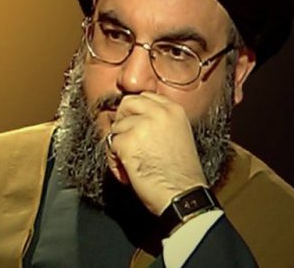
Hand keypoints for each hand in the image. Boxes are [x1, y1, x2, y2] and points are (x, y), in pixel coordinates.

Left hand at [106, 92, 207, 215]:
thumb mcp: (178, 135)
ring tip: (131, 164)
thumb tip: (136, 119)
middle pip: (127, 104)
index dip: (135, 112)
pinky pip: (110, 145)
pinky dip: (114, 161)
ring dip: (118, 146)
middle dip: (123, 121)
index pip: (145, 96)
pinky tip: (127, 172)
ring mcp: (142, 125)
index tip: (135, 127)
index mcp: (174, 110)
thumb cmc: (181, 174)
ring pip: (116, 127)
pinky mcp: (128, 141)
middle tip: (127, 141)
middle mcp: (159, 112)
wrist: (183, 196)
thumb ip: (160, 122)